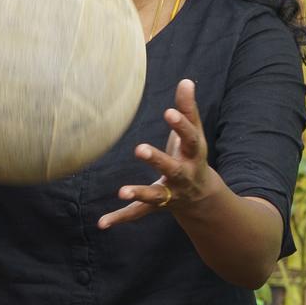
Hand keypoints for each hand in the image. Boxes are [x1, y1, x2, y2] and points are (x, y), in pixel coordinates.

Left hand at [99, 79, 212, 229]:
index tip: (169, 111)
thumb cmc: (192, 156)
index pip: (190, 139)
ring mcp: (171, 193)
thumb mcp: (194, 134)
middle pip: (173, 168)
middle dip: (158, 160)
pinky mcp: (157, 206)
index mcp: (193, 155)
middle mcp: (184, 176)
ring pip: (156, 195)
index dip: (181, 125)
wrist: (203, 198)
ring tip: (122, 192)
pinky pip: (139, 213)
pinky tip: (102, 223)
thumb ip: (188, 109)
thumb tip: (186, 81)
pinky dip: (121, 218)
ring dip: (140, 193)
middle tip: (140, 149)